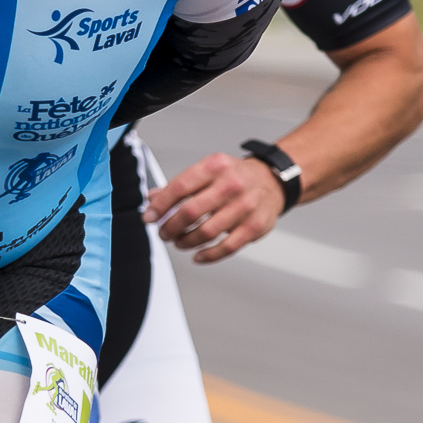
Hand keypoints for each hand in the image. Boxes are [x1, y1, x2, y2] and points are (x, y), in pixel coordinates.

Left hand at [144, 150, 290, 263]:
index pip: (179, 187)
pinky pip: (226, 247)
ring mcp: (244, 206)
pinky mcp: (255, 226)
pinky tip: (198, 255)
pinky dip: (208, 255)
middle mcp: (230, 184)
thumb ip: (180, 185)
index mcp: (215, 167)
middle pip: (190, 212)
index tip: (149, 217)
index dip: (159, 206)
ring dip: (185, 242)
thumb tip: (153, 199)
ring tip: (179, 242)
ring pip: (206, 232)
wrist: (272, 180)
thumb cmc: (237, 176)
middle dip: (170, 227)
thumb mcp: (208, 170)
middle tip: (164, 233)